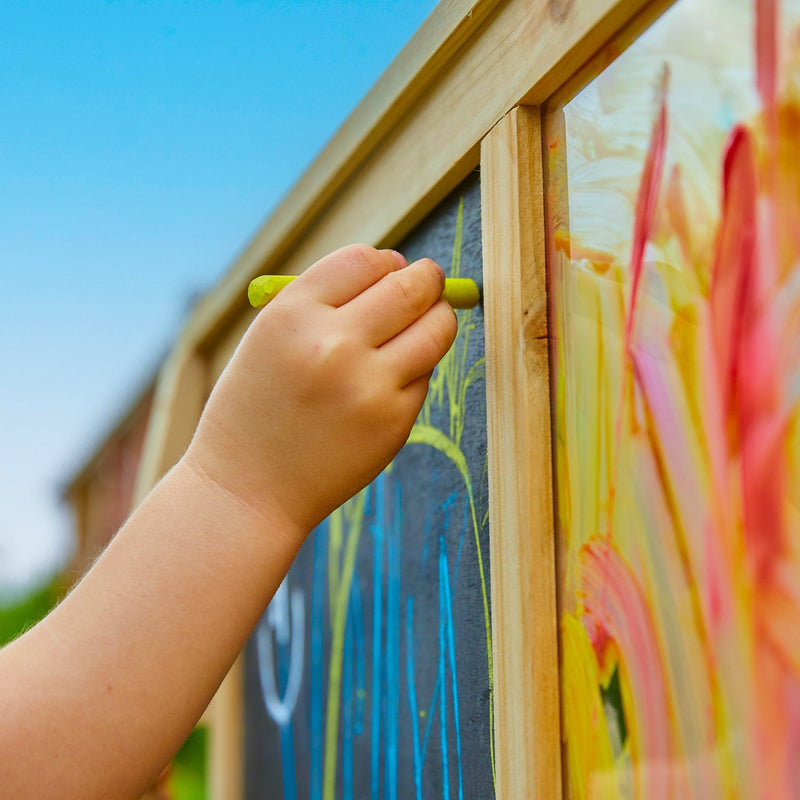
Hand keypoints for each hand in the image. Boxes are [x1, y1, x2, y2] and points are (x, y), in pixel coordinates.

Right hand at [185, 244, 457, 534]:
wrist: (246, 491)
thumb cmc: (257, 408)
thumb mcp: (269, 338)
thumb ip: (326, 301)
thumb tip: (400, 268)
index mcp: (291, 314)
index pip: (364, 260)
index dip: (385, 262)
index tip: (394, 269)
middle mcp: (332, 344)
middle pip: (410, 287)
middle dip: (428, 279)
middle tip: (431, 282)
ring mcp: (367, 385)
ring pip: (436, 328)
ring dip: (439, 318)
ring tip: (429, 321)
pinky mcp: (393, 422)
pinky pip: (424, 376)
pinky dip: (416, 370)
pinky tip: (389, 381)